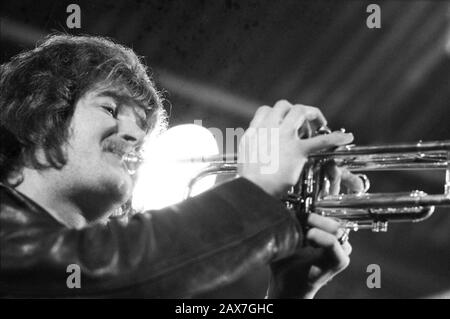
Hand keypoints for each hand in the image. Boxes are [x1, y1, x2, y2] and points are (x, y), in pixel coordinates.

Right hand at [238, 100, 353, 196]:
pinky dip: (335, 138)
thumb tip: (258, 147)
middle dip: (296, 111)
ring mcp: (283, 137)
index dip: (276, 114)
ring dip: (311, 115)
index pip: (265, 110)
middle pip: (284, 105)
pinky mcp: (297, 150)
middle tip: (304, 123)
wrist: (252, 190)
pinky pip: (320, 140)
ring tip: (319, 124)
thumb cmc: (248, 179)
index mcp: (255, 131)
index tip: (282, 122)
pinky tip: (346, 138)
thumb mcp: (245, 157)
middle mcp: (269, 128)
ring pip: (300, 111)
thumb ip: (252, 147)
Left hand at [266, 150, 364, 298]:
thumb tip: (258, 180)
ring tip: (306, 223)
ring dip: (321, 222)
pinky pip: (338, 247)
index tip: (330, 163)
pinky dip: (323, 240)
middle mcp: (331, 229)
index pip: (332, 194)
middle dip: (341, 186)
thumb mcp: (277, 226)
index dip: (335, 177)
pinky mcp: (339, 260)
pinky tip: (309, 236)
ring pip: (339, 226)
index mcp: (319, 218)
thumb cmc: (281, 254)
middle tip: (329, 174)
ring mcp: (338, 244)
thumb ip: (275, 208)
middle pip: (343, 205)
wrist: (284, 284)